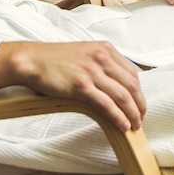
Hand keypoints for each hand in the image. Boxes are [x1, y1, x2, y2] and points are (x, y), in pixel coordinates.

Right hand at [0, 40, 145, 131]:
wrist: (33, 60)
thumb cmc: (56, 59)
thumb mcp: (85, 53)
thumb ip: (103, 63)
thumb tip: (118, 84)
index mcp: (105, 49)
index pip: (132, 72)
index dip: (139, 91)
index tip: (139, 103)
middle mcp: (102, 57)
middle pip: (131, 85)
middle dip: (139, 104)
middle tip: (140, 118)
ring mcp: (92, 71)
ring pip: (122, 96)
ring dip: (132, 113)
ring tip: (134, 125)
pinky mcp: (81, 86)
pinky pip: (106, 104)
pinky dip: (118, 117)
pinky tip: (122, 126)